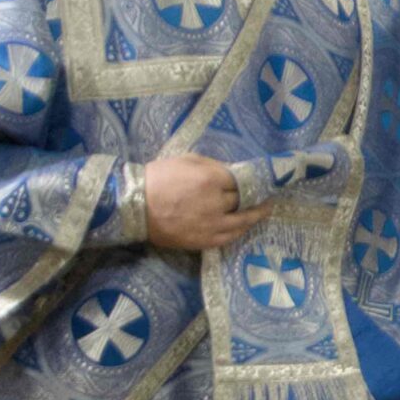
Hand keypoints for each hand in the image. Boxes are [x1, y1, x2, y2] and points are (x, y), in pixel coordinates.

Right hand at [145, 154, 271, 249]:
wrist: (134, 206)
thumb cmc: (158, 178)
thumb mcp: (186, 160)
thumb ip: (211, 165)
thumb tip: (232, 172)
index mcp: (211, 179)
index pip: (240, 180)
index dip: (250, 179)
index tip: (260, 179)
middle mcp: (216, 202)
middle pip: (243, 199)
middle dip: (253, 195)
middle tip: (265, 192)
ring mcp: (211, 224)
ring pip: (243, 220)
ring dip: (257, 214)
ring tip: (265, 209)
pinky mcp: (204, 240)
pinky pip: (230, 236)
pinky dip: (241, 230)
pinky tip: (246, 225)